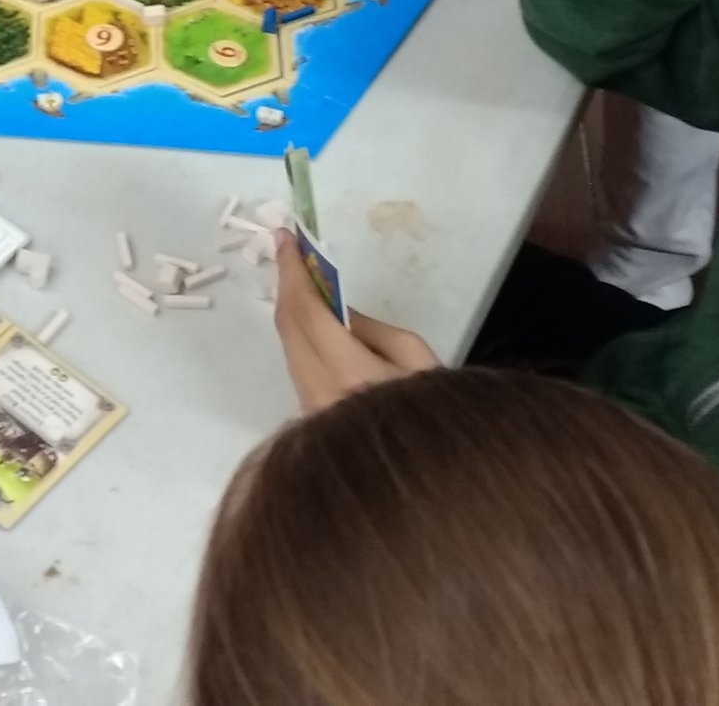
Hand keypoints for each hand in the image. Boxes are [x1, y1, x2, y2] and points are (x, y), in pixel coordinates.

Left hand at [272, 236, 440, 415]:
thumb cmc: (432, 412)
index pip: (307, 310)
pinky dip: (297, 334)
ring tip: (299, 280)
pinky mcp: (309, 417)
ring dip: (290, 309)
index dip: (293, 271)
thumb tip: (337, 308)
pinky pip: (296, 364)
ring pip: (288, 346)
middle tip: (287, 252)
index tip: (285, 239)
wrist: (422, 478)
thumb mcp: (416, 358)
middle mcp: (317, 389)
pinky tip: (308, 319)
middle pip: (288, 325)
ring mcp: (309, 406)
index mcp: (347, 371)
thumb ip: (372, 327)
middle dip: (286, 284)